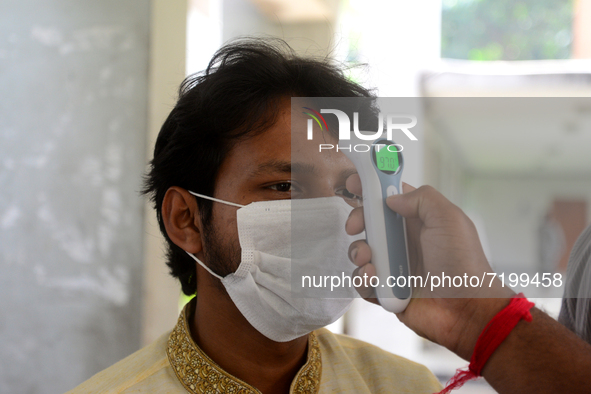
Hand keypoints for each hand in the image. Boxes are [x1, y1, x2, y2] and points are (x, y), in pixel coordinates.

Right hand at [345, 175, 513, 358]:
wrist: (466, 310)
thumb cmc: (463, 263)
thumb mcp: (449, 219)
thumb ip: (422, 198)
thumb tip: (390, 199)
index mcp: (418, 221)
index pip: (389, 197)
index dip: (370, 188)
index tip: (353, 183)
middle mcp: (403, 241)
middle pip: (368, 222)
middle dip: (357, 220)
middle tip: (354, 226)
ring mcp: (392, 265)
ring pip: (360, 251)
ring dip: (358, 251)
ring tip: (369, 259)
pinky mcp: (385, 290)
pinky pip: (362, 281)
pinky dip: (362, 278)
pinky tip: (374, 277)